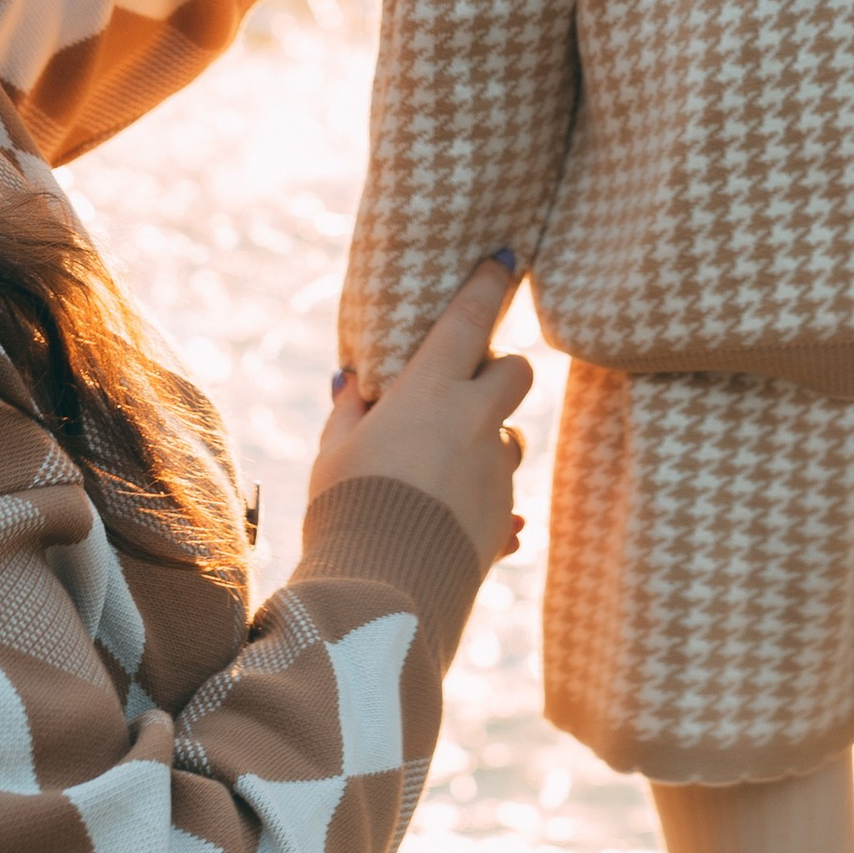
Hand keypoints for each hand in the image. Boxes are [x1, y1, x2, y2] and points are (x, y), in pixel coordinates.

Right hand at [312, 259, 531, 565]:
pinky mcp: (503, 516)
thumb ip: (351, 410)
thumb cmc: (346, 508)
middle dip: (501, 372)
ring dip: (489, 441)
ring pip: (511, 438)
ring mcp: (495, 471)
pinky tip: (448, 518)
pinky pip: (502, 497)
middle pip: (518, 372)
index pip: (471, 319)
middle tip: (468, 388)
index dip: (490, 285)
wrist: (382, 591)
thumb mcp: (335, 451)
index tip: (507, 261)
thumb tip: (353, 379)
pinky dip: (481, 499)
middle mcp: (475, 422)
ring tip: (442, 468)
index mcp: (431, 391)